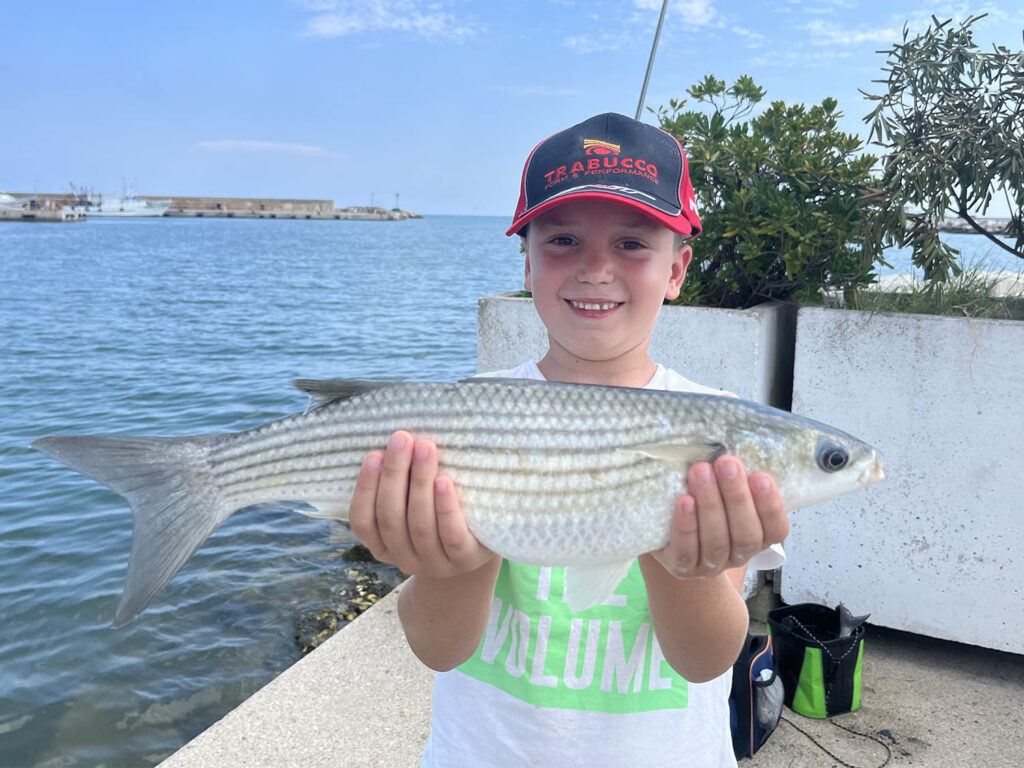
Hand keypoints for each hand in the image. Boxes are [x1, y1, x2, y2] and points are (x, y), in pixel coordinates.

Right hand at [348, 431, 495, 577]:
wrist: (479, 548)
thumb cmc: (439, 517)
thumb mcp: (413, 505)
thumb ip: (401, 484)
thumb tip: (395, 441)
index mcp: (383, 545)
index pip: (363, 520)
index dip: (365, 488)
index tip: (374, 454)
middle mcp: (404, 557)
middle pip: (391, 516)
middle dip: (395, 473)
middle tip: (402, 438)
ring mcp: (434, 562)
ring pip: (419, 523)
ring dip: (420, 482)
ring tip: (425, 448)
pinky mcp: (464, 559)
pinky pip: (450, 534)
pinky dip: (445, 507)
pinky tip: (444, 482)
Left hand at [651, 455, 788, 579]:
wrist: (670, 535)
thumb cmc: (705, 501)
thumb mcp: (725, 488)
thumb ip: (736, 473)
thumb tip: (736, 435)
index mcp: (759, 536)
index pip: (776, 529)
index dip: (771, 505)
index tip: (761, 475)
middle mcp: (739, 554)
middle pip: (745, 533)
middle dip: (737, 497)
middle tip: (726, 463)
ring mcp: (711, 564)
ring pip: (716, 541)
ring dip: (710, 504)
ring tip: (700, 471)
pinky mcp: (682, 566)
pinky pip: (686, 550)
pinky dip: (686, 525)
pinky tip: (684, 501)